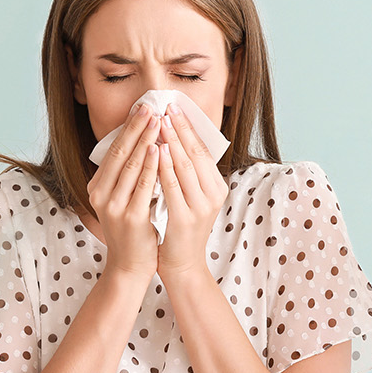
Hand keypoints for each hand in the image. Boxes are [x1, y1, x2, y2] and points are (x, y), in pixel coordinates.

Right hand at [86, 101, 161, 277]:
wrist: (130, 266)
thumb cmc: (132, 230)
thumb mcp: (123, 199)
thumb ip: (127, 177)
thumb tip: (141, 144)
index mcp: (98, 187)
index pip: (113, 150)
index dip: (128, 128)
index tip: (141, 108)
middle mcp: (101, 194)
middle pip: (120, 153)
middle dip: (136, 127)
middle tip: (150, 106)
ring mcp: (114, 206)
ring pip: (131, 166)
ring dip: (146, 140)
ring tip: (157, 121)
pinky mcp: (130, 218)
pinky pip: (143, 186)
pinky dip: (152, 166)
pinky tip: (160, 150)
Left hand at [155, 101, 224, 276]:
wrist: (182, 265)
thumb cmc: (180, 229)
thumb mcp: (190, 198)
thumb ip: (187, 174)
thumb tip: (173, 141)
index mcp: (216, 187)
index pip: (203, 150)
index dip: (189, 128)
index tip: (175, 108)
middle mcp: (213, 195)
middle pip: (195, 154)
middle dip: (180, 128)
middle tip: (167, 107)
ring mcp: (200, 207)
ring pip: (185, 167)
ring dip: (171, 142)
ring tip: (160, 122)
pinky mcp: (184, 219)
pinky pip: (172, 187)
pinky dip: (164, 167)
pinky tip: (155, 151)